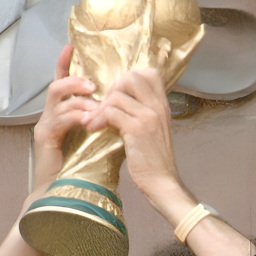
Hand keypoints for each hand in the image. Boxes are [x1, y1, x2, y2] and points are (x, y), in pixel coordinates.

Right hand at [32, 45, 97, 191]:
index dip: (65, 64)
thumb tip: (130, 104)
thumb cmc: (86, 167)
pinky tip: (89, 120)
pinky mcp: (44, 137)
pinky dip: (76, 116)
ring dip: (79, 99)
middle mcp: (51, 115)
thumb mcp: (101, 136)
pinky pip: (58, 119)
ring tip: (96, 103)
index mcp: (64, 112)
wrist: (67, 192)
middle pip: (57, 85)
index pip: (63, 82)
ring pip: (57, 99)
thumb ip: (108, 118)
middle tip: (93, 84)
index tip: (72, 47)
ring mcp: (45, 125)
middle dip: (76, 81)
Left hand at [81, 69, 191, 219]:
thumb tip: (120, 101)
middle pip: (131, 77)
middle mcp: (158, 106)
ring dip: (99, 108)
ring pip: (116, 96)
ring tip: (92, 122)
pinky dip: (97, 119)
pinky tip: (93, 129)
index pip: (149, 73)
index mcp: (162, 104)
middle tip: (104, 108)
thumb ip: (142, 113)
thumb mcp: (153, 130)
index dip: (128, 79)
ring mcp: (148, 116)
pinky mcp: (137, 129)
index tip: (117, 96)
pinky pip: (110, 112)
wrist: (161, 182)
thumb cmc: (153, 160)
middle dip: (112, 89)